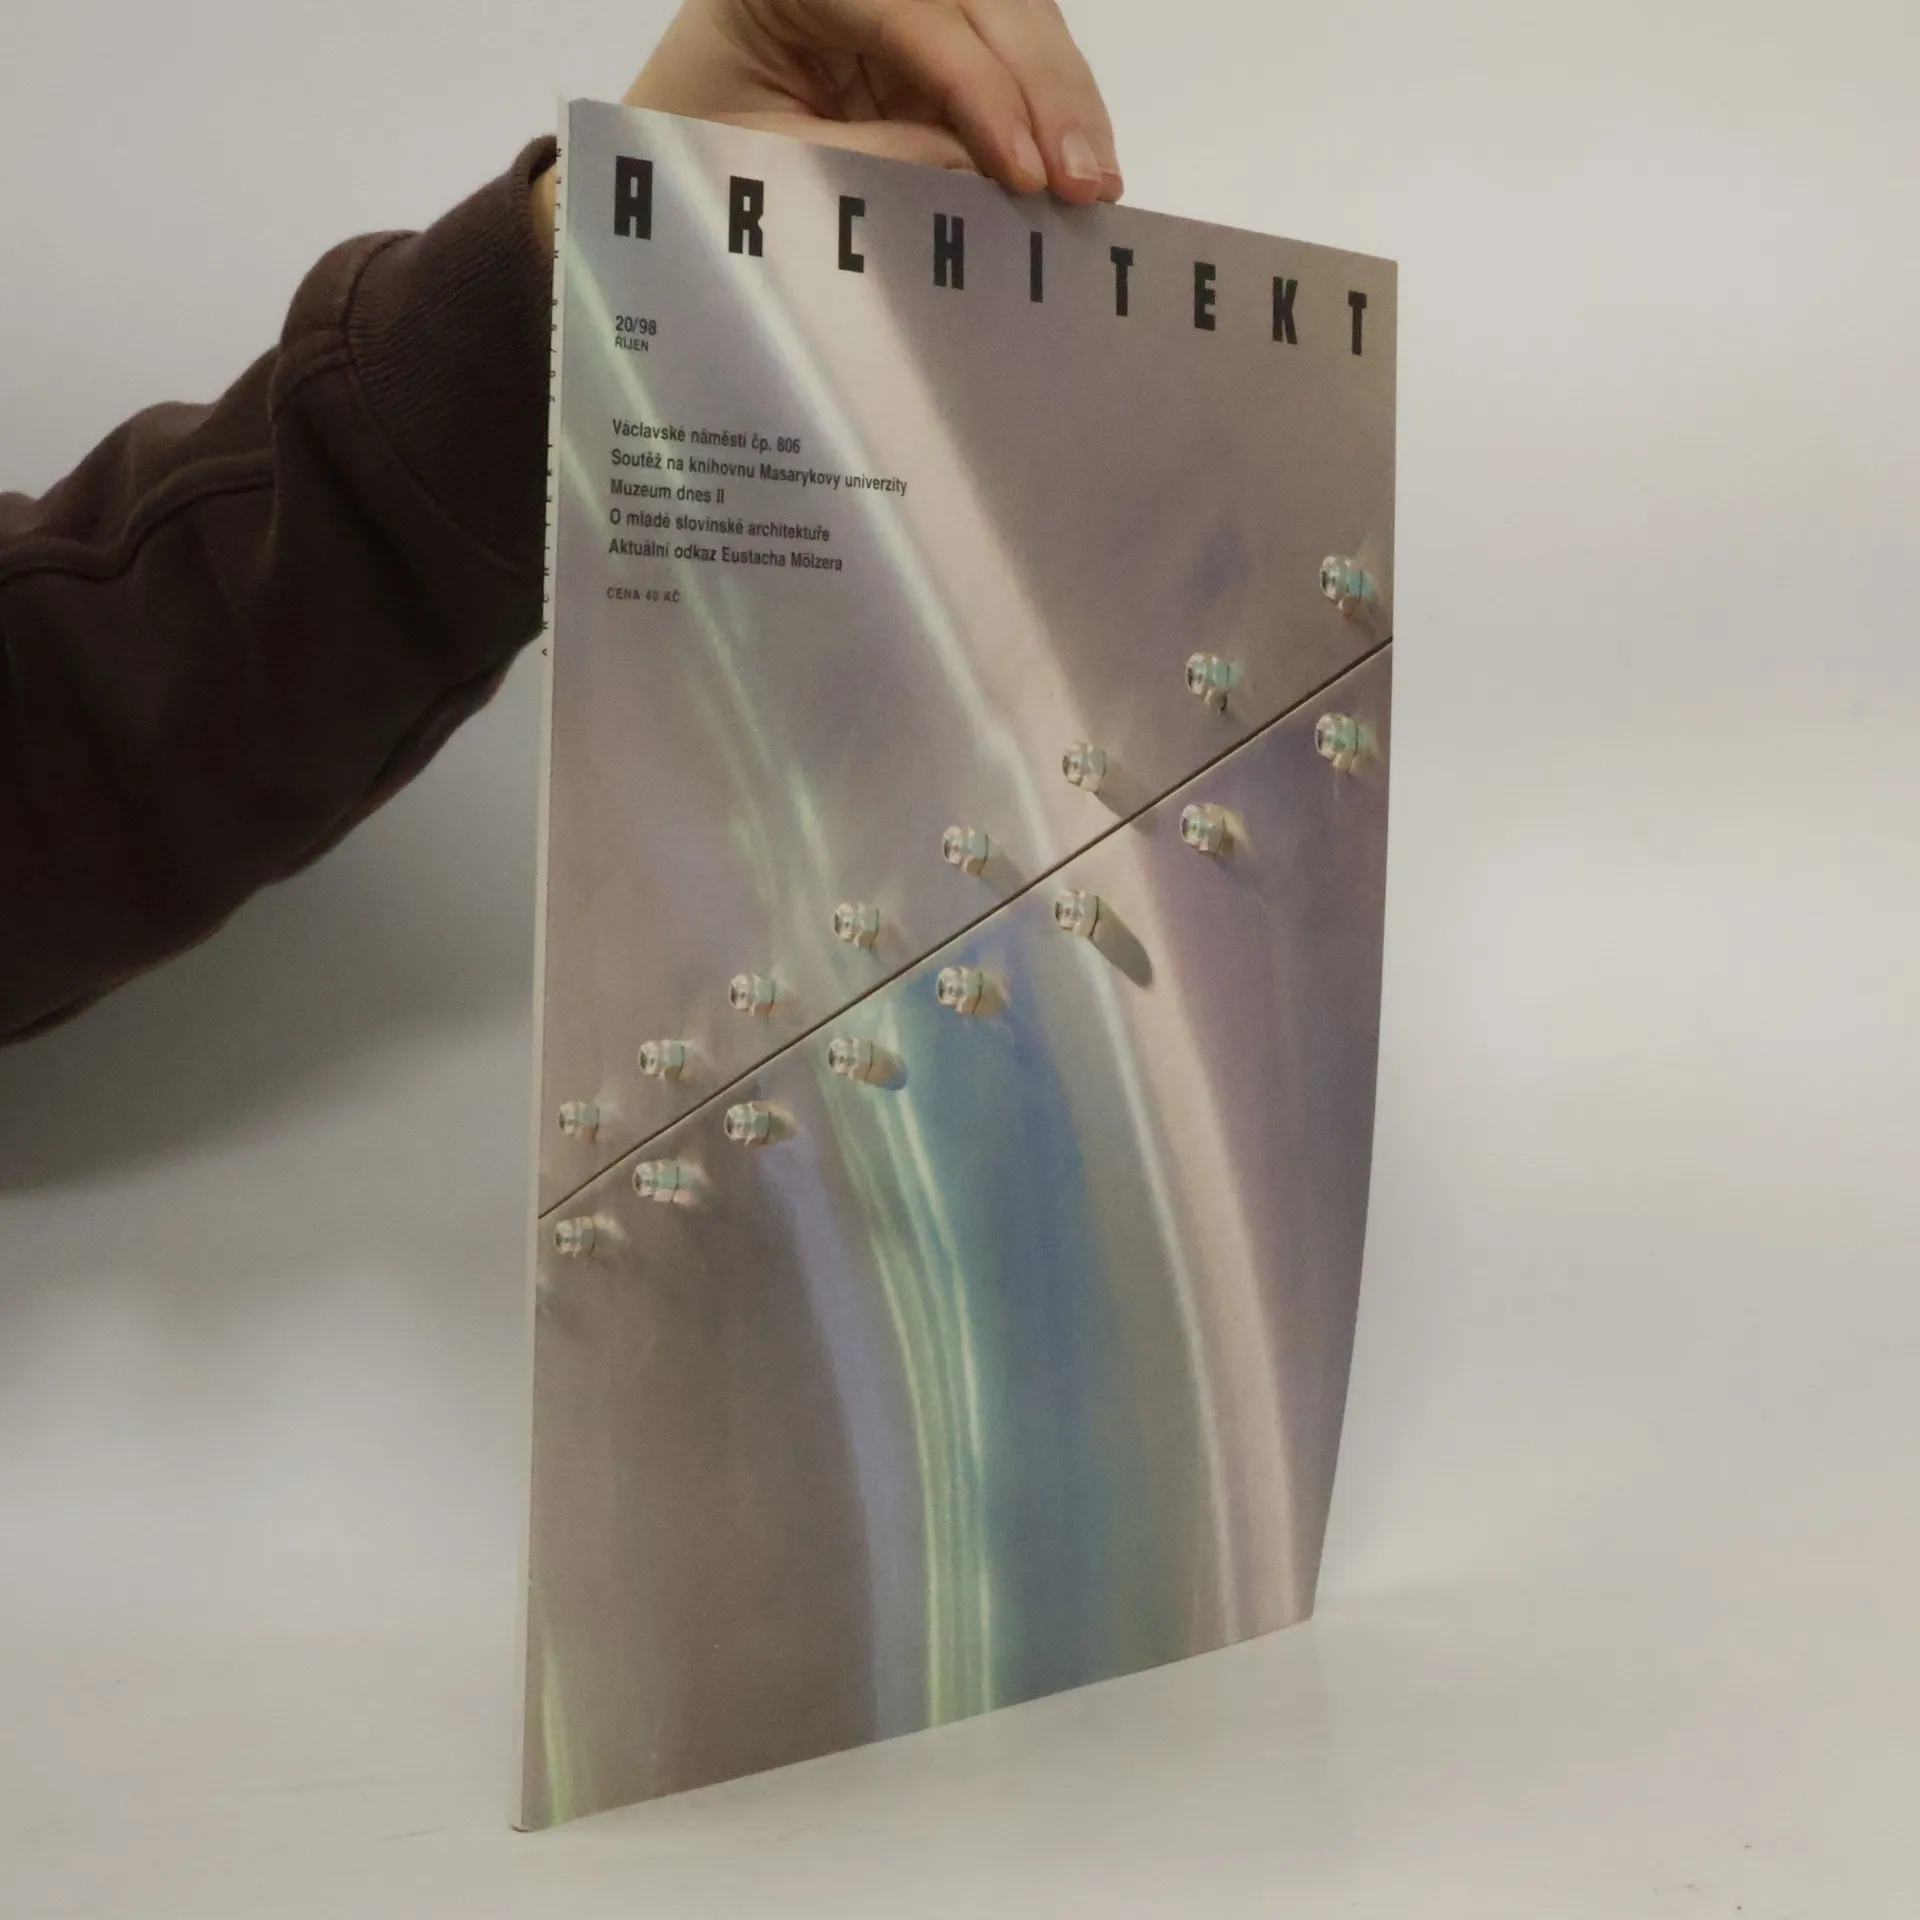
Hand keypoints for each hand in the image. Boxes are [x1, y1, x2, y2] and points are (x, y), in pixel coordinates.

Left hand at [624, 0, 1120, 199]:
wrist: (673, 158)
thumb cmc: (698, 154)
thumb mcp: (764, 163)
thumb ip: (864, 163)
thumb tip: (973, 172)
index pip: (917, 13)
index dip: (981, 90)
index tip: (1023, 170)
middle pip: (985, 0)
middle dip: (1046, 91)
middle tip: (1086, 180)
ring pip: (1015, 17)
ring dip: (1064, 99)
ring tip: (1096, 181)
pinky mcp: (934, 33)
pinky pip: (1011, 55)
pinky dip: (1051, 109)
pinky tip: (1078, 159)